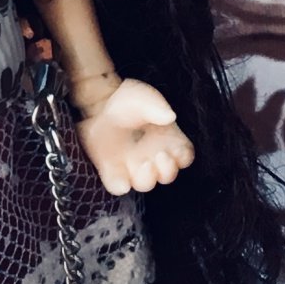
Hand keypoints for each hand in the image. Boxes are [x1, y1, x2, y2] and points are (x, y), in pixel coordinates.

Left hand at [75, 78, 194, 195]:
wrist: (101, 103)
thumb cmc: (128, 101)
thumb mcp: (143, 97)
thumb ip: (156, 105)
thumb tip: (169, 116)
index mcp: (166, 141)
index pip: (184, 157)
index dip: (183, 157)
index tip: (176, 149)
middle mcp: (152, 157)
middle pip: (168, 175)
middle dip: (168, 170)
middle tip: (160, 155)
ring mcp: (132, 166)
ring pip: (145, 184)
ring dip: (147, 179)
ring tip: (144, 164)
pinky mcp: (112, 169)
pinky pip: (118, 186)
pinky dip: (120, 186)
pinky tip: (121, 179)